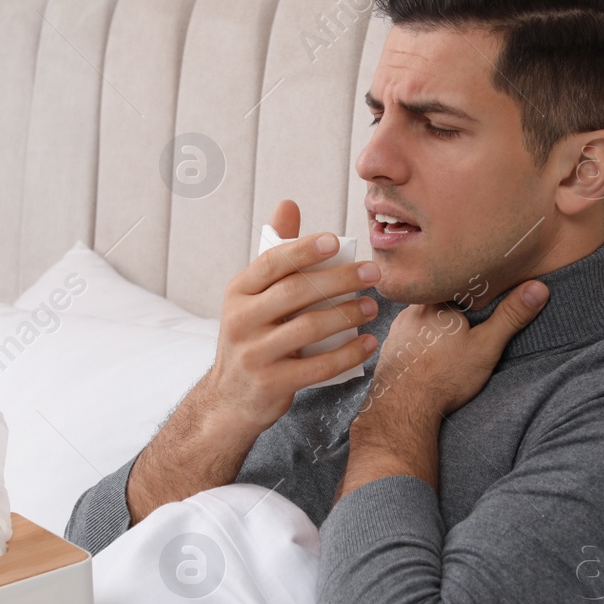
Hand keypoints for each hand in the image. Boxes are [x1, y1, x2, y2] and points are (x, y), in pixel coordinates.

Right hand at [125, 199, 378, 524]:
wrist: (230, 399)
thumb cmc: (252, 336)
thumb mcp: (253, 296)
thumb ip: (274, 253)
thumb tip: (288, 204)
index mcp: (237, 292)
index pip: (272, 262)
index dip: (304, 249)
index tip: (337, 241)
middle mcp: (239, 320)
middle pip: (296, 293)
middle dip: (339, 280)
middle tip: (373, 273)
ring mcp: (254, 354)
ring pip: (309, 328)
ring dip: (347, 315)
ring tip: (373, 306)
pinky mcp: (271, 383)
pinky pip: (318, 366)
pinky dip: (347, 354)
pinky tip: (368, 343)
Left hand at [362, 280, 549, 424]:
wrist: (403, 407)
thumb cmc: (445, 376)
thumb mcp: (486, 345)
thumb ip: (511, 316)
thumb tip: (539, 288)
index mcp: (437, 300)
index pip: (457, 281)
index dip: (473, 288)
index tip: (484, 296)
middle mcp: (412, 308)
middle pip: (439, 298)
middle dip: (454, 307)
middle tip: (468, 322)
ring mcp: (398, 328)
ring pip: (422, 316)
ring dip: (435, 324)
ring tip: (450, 339)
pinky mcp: (391, 347)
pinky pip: (409, 335)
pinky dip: (420, 340)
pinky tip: (430, 354)